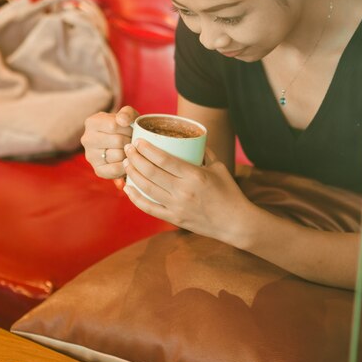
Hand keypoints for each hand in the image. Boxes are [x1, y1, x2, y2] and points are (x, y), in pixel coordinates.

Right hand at [81, 106, 138, 178]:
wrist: (122, 144)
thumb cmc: (125, 127)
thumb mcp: (127, 116)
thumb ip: (126, 113)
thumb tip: (122, 120)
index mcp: (91, 122)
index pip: (114, 125)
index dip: (128, 129)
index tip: (133, 130)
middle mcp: (87, 139)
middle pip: (118, 141)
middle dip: (131, 141)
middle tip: (134, 141)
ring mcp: (90, 156)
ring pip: (118, 155)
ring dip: (129, 153)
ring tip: (130, 149)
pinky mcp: (98, 170)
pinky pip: (117, 169)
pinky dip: (126, 165)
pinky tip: (127, 160)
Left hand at [122, 139, 251, 242]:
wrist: (235, 222)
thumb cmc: (229, 192)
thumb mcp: (219, 167)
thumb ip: (204, 152)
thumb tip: (191, 138)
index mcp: (194, 175)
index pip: (164, 160)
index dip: (147, 149)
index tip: (138, 141)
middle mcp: (183, 191)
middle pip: (151, 172)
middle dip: (135, 158)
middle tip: (127, 148)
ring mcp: (177, 206)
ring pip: (146, 188)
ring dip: (133, 174)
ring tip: (126, 163)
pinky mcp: (174, 218)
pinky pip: (149, 208)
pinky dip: (136, 198)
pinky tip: (128, 188)